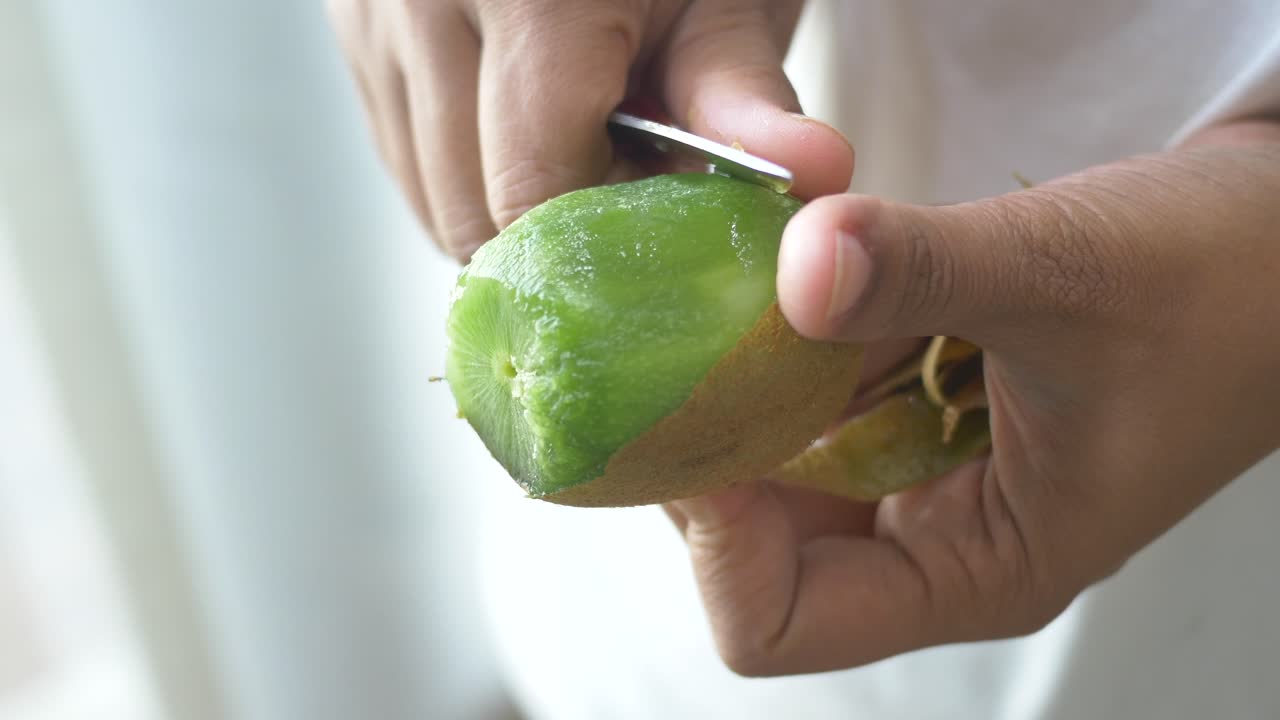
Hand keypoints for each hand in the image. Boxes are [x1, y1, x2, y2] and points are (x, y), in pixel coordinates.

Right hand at [327, 0, 853, 259]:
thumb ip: (744, 94)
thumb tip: (814, 176)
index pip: (533, 194)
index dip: (602, 248)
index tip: (661, 247)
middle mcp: (417, 3)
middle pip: (468, 213)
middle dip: (557, 239)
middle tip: (632, 196)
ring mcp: (369, 18)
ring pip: (428, 197)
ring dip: (508, 212)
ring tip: (583, 149)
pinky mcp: (352, 31)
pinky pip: (405, 158)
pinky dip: (469, 175)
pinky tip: (528, 130)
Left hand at [665, 120, 1279, 674]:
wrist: (1272, 243)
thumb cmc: (1217, 290)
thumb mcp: (1067, 276)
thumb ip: (928, 268)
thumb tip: (798, 260)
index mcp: (974, 571)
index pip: (779, 624)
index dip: (716, 543)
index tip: (699, 417)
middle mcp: (932, 535)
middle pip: (754, 544)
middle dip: (706, 452)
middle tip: (676, 344)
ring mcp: (920, 468)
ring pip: (773, 459)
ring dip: (735, 384)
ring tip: (716, 293)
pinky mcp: (917, 400)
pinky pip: (811, 390)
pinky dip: (778, 340)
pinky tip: (773, 272)